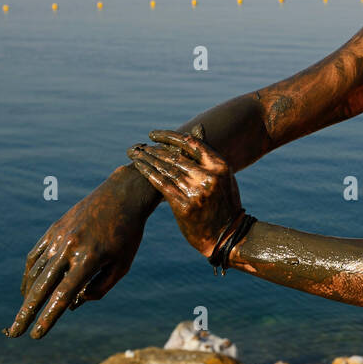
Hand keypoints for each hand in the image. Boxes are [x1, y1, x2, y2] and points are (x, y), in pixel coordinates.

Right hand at [4, 179, 146, 339]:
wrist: (122, 195)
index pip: (64, 295)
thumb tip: (73, 305)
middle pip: (41, 287)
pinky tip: (29, 288)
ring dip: (27, 296)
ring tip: (24, 313)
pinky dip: (29, 274)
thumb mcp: (122, 265)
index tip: (37, 335)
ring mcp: (58, 237)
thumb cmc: (127, 234)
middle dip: (25, 313)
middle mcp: (69, 248)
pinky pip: (35, 256)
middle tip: (13, 333)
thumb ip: (100, 288)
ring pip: (35, 272)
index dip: (49, 317)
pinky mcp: (53, 229)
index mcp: (89, 259)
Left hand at [124, 126, 243, 258]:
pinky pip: (162, 185)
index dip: (169, 136)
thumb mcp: (223, 175)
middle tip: (139, 145)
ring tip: (135, 154)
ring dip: (148, 160)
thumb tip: (197, 128)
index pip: (190, 143)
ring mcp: (196, 192)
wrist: (227, 235)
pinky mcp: (184, 206)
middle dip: (154, 149)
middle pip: (175, 157)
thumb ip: (208, 154)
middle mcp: (209, 177)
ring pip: (166, 170)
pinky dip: (149, 174)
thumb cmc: (224, 203)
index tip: (154, 135)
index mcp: (220, 166)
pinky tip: (139, 167)